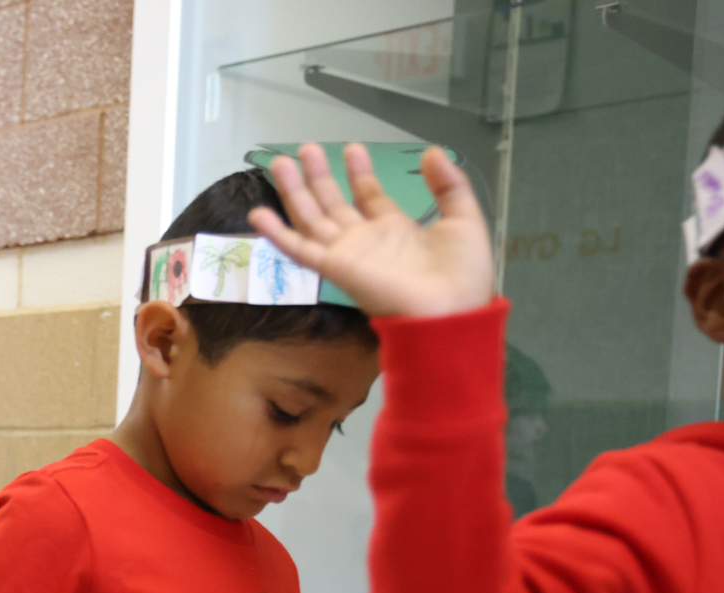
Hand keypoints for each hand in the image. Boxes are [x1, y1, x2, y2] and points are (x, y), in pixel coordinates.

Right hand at [248, 143, 494, 319]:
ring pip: (312, 218)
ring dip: (294, 192)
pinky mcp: (335, 268)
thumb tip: (430, 151)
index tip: (352, 148)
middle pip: (332, 203)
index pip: (368, 196)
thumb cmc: (461, 273)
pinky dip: (277, 235)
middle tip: (304, 148)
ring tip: (281, 162)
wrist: (451, 313)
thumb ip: (448, 185)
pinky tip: (259, 215)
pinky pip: (300, 251)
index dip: (359, 172)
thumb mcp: (464, 219)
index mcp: (395, 230)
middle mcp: (366, 240)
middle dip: (318, 175)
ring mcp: (347, 254)